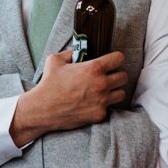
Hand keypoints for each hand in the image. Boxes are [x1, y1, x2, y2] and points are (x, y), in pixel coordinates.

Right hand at [10, 50, 127, 146]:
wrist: (43, 109)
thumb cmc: (49, 84)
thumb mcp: (55, 60)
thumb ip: (69, 53)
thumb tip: (76, 53)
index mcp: (94, 68)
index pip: (119, 58)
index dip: (116, 58)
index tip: (113, 61)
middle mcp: (101, 84)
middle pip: (124, 77)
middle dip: (117, 75)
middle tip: (109, 77)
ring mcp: (102, 100)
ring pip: (121, 93)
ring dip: (114, 91)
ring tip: (105, 91)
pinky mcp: (99, 114)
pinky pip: (109, 107)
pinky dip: (104, 105)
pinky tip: (94, 102)